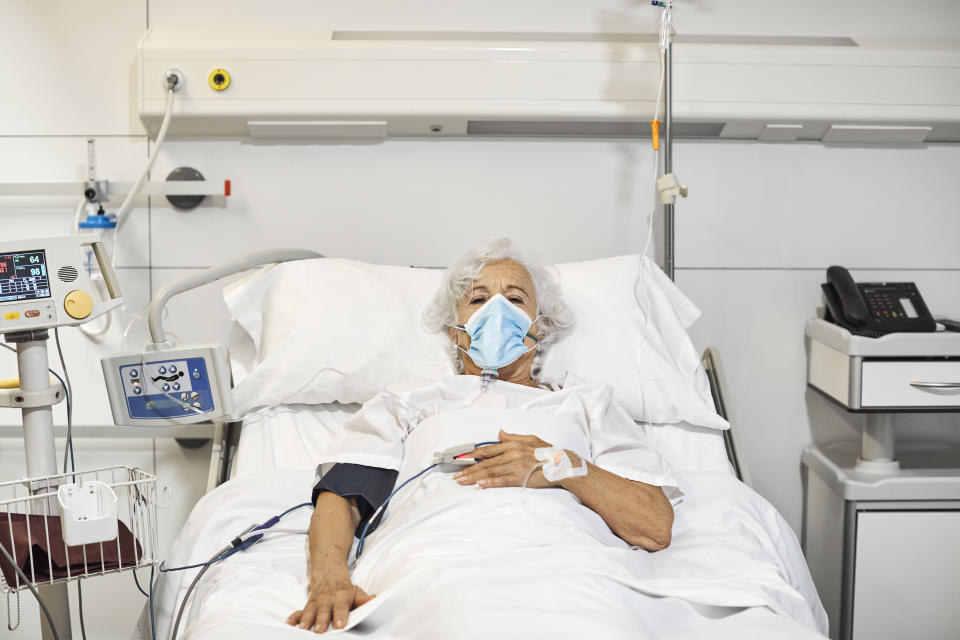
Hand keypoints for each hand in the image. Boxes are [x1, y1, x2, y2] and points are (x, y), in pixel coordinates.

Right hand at [286, 570, 374, 632]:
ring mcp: (316, 603)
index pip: (341, 607)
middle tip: (320, 630)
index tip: (340, 624)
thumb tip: (374, 600)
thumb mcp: (356, 591)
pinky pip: (299, 611)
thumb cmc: (344, 589)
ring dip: (306, 621)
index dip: (340, 615)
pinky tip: (289, 624)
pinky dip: (293, 617)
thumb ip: (364, 599)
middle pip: (323, 611)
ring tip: (302, 629)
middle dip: (321, 620)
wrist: (328, 573)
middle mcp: (327, 600)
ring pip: (309, 612)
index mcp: (341, 597)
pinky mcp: (307, 606)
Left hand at [454, 430, 580, 488]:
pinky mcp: (521, 477)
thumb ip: (512, 437)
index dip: (471, 454)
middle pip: (485, 462)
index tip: (459, 458)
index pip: (487, 450)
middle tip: (455, 475)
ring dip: (474, 477)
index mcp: (512, 445)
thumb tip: (499, 433)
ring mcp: (516, 466)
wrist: (562, 463)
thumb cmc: (548, 452)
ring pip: (490, 472)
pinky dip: (490, 483)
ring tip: (462, 481)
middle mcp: (511, 454)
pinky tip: (480, 485)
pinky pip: (503, 480)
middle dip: (468, 469)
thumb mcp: (529, 439)